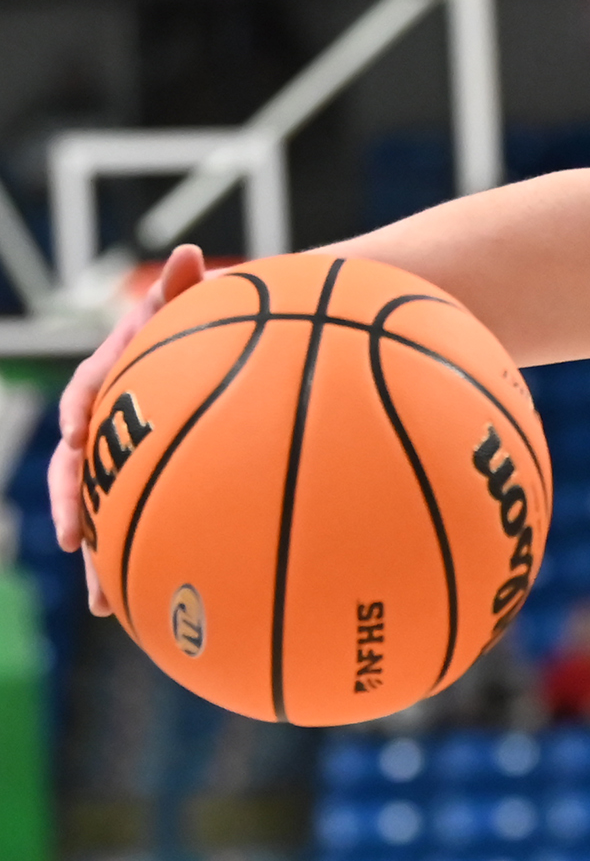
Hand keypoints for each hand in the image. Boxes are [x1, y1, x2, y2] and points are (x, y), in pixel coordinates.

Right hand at [51, 243, 206, 613]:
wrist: (244, 353)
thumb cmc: (224, 327)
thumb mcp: (208, 305)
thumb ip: (189, 289)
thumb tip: (188, 252)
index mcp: (116, 378)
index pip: (87, 396)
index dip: (77, 421)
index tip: (73, 438)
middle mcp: (114, 421)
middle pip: (82, 468)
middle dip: (75, 506)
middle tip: (74, 539)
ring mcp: (131, 457)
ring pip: (107, 508)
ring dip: (102, 555)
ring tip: (106, 601)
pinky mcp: (156, 485)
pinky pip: (145, 526)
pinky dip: (145, 563)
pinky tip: (154, 608)